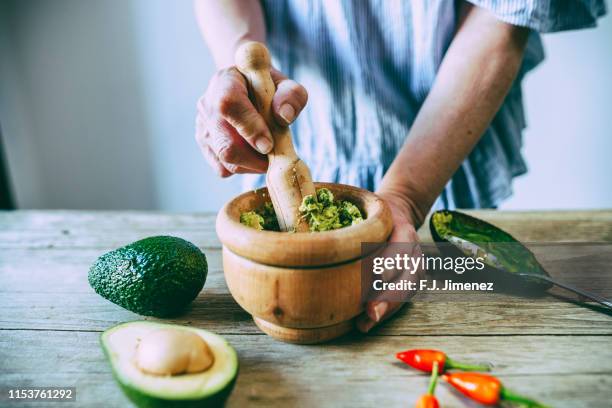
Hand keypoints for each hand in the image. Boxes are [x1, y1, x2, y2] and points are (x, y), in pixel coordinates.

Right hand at [195, 67, 307, 176]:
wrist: (245, 86)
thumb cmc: (266, 86)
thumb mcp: (284, 83)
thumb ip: (290, 95)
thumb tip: (285, 116)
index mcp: (225, 82)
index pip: (229, 105)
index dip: (250, 128)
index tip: (269, 144)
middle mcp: (207, 105)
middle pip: (226, 145)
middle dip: (256, 158)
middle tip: (276, 155)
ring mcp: (203, 128)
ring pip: (226, 161)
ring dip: (253, 164)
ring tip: (267, 152)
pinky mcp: (205, 147)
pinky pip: (223, 169)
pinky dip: (244, 167)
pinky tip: (254, 153)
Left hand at [356, 191, 421, 332]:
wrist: (399, 213)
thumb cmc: (376, 212)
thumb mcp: (369, 207)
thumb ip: (352, 211)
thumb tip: (324, 210)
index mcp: (404, 231)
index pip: (401, 247)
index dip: (390, 262)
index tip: (378, 276)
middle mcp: (413, 252)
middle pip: (407, 277)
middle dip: (389, 296)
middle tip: (371, 311)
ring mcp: (415, 269)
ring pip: (406, 292)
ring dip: (386, 309)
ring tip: (365, 323)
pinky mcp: (409, 282)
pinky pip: (401, 300)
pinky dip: (386, 312)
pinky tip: (366, 323)